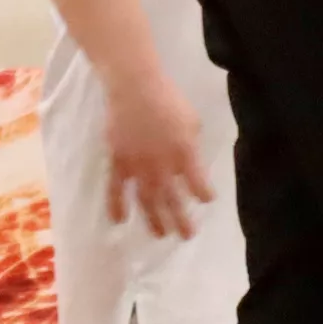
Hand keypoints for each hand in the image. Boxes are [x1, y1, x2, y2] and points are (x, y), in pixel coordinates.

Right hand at [102, 67, 216, 241]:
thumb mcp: (193, 121)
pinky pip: (115, 190)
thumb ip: (193, 145)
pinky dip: (117, 206)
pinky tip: (119, 221)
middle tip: (187, 235)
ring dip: (154, 220)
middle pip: (173, 200)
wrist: (135, 88)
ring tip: (160, 235)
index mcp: (185, 155)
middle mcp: (163, 166)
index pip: (198, 185)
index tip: (207, 200)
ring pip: (147, 201)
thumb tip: (192, 160)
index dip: (204, 195)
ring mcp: (138, 167)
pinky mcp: (118, 162)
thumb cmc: (169, 100)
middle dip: (181, 220)